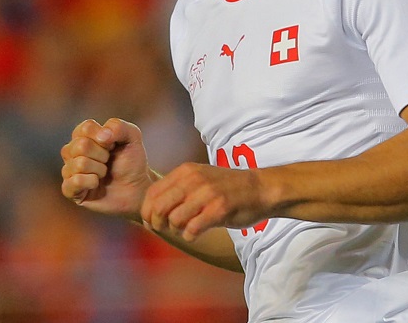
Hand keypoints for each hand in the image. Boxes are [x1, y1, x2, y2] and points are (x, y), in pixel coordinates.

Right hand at [60, 118, 154, 221]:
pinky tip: (96, 184)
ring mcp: (69, 170)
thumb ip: (118, 126)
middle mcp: (72, 151)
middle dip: (102, 155)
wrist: (136, 189)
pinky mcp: (70, 190)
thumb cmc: (131, 161)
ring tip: (104, 173)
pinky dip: (91, 182)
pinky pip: (75, 182)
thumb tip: (102, 135)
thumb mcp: (132, 136)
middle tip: (109, 161)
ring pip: (79, 164)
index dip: (104, 137)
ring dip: (99, 170)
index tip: (113, 145)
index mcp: (84, 135)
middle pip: (81, 145)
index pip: (86, 128)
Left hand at [141, 162, 268, 240]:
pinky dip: (189, 236)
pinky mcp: (219, 209)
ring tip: (185, 230)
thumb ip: (177, 190)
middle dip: (157, 224)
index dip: (146, 212)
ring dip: (176, 230)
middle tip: (166, 230)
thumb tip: (150, 211)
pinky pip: (192, 229)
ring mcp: (207, 193)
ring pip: (174, 219)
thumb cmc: (227, 188)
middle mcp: (193, 180)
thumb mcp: (199, 180)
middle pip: (159, 207)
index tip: (151, 224)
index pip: (152, 193)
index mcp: (185, 171)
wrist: (260, 189)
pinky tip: (195, 234)